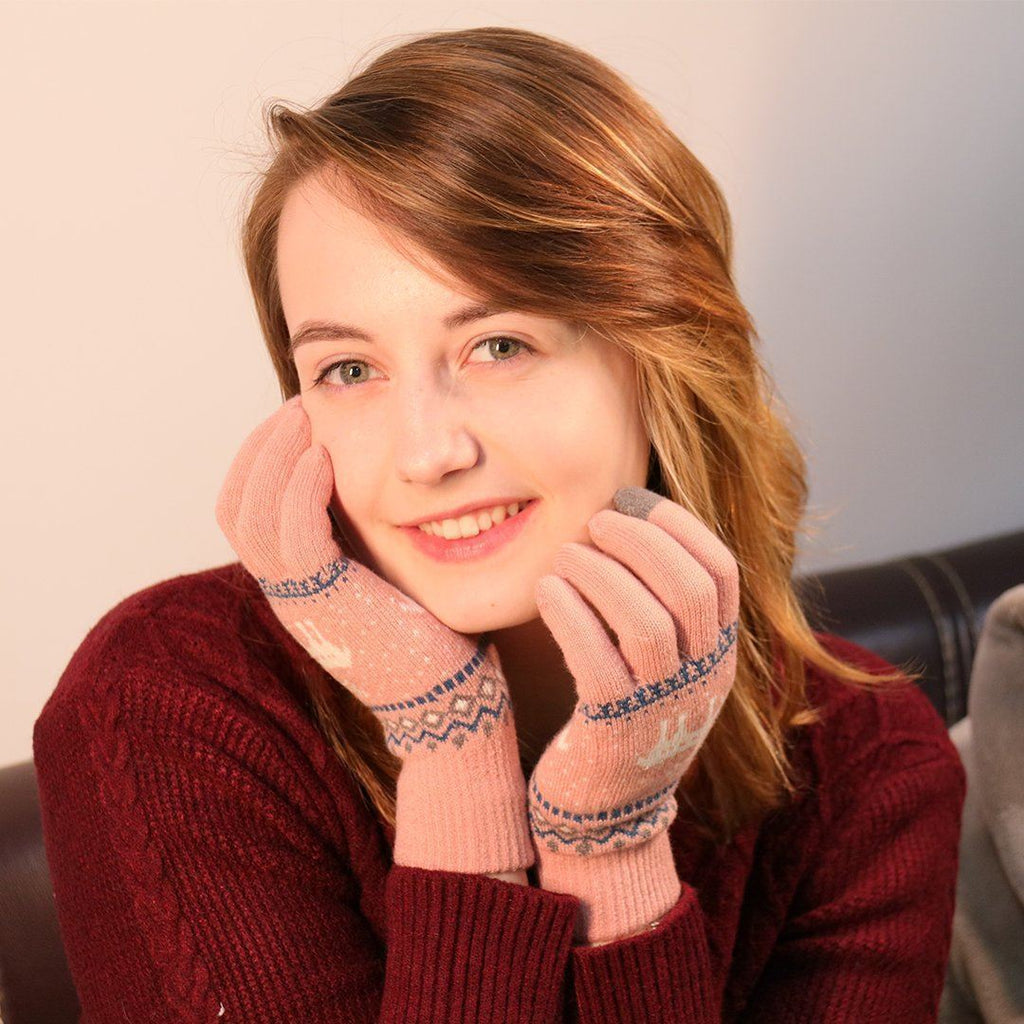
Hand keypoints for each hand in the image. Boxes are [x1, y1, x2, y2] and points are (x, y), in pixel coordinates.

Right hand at [215, 395, 532, 874]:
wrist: (445, 698)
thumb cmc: (428, 636)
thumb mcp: (383, 579)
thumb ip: (362, 541)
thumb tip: (368, 488)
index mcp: (297, 588)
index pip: (247, 514)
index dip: (261, 462)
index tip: (295, 422)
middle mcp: (286, 594)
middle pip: (236, 508)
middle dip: (259, 450)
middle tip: (294, 407)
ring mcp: (299, 601)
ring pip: (251, 516)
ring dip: (274, 457)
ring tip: (303, 416)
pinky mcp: (326, 601)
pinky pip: (293, 534)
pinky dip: (301, 488)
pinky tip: (323, 456)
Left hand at [527, 486, 738, 942]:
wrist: (606, 808)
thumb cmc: (623, 711)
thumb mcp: (658, 660)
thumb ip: (655, 601)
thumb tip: (622, 514)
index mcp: (718, 654)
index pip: (723, 574)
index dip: (681, 527)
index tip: (636, 499)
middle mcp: (701, 680)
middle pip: (689, 590)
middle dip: (640, 542)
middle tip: (596, 522)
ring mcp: (661, 708)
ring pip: (645, 623)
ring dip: (600, 573)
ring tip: (565, 555)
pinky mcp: (613, 731)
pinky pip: (595, 661)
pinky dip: (570, 613)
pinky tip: (547, 591)